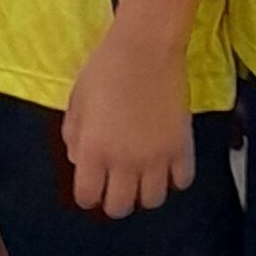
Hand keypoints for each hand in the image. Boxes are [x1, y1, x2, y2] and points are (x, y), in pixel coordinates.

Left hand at [62, 25, 195, 217]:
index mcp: (94, 150)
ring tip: (141, 176)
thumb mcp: (77, 99)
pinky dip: (174, 179)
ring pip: (152, 200)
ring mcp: (156, 158)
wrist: (145, 48)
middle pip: (119, 207)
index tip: (90, 187)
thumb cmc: (106, 67)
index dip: (86, 195)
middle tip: (114, 184)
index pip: (87, 196)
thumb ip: (73, 134)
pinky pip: (182, 181)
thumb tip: (77, 158)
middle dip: (113, 200)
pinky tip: (166, 165)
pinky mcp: (182, 148)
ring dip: (144, 192)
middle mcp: (124, 162)